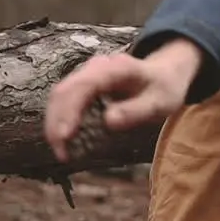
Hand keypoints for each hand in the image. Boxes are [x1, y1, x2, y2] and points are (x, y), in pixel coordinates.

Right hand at [43, 37, 204, 161]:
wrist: (165, 73)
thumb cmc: (163, 89)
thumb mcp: (159, 103)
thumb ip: (136, 111)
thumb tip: (109, 122)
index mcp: (116, 68)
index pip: (84, 86)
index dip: (69, 110)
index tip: (65, 136)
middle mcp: (96, 67)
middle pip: (64, 91)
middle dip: (56, 122)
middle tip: (62, 153)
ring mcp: (86, 73)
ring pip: (59, 95)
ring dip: (54, 123)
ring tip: (62, 151)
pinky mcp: (82, 84)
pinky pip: (64, 99)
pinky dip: (59, 120)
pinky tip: (64, 139)